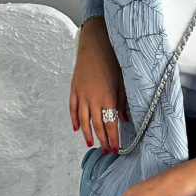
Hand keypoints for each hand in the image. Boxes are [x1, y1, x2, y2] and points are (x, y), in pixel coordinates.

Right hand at [69, 17, 129, 152]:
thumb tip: (123, 120)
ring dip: (87, 134)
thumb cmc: (112, 62)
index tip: (115, 149)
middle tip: (105, 151)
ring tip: (91, 143)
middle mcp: (93, 100)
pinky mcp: (73, 89)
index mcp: (108, 99)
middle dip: (102, 140)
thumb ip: (123, 103)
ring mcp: (81, 95)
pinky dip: (74, 119)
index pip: (110, 125)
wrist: (95, 45)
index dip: (113, 138)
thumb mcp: (122, 83)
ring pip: (83, 120)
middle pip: (97, 126)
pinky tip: (76, 128)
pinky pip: (72, 108)